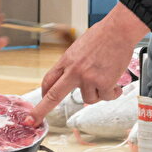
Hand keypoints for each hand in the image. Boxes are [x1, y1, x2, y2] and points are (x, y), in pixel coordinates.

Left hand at [26, 2, 148, 125]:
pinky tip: (116, 86)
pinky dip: (113, 93)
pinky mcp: (104, 83)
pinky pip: (106, 97)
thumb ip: (74, 64)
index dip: (44, 93)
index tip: (42, 99)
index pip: (49, 80)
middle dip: (40, 111)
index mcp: (67, 60)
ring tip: (107, 79)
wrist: (119, 30)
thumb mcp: (80, 47)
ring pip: (89, 99)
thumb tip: (74, 79)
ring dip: (98, 93)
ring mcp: (88, 78)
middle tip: (33, 120)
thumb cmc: (103, 35)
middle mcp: (74, 71)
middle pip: (53, 96)